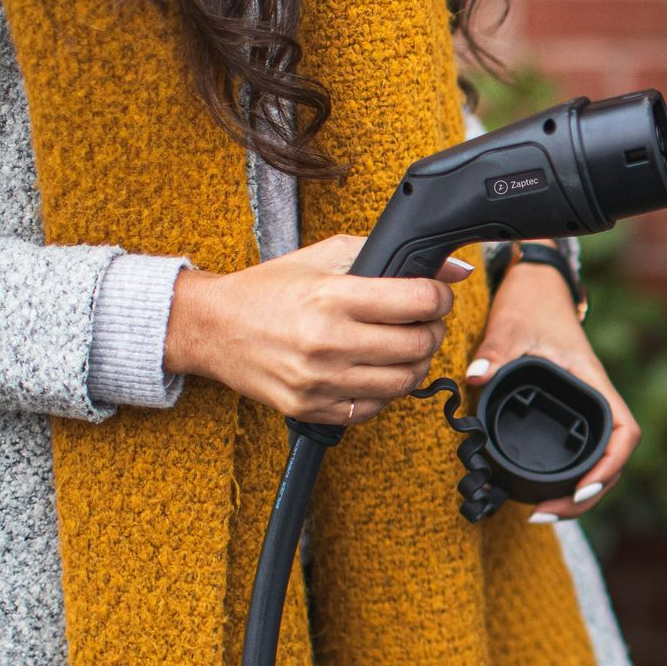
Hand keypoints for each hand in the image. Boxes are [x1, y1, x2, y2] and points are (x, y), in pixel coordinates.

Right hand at [163, 234, 470, 422]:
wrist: (213, 327)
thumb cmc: (271, 288)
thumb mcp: (326, 257)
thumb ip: (388, 256)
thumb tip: (453, 269)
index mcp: (332, 298)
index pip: (418, 302)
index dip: (439, 297)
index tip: (437, 296)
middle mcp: (326, 342)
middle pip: (418, 346)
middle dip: (433, 331)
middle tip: (425, 322)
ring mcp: (318, 381)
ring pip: (403, 383)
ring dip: (415, 363)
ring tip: (404, 346)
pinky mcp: (310, 408)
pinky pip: (373, 409)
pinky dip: (385, 391)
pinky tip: (376, 370)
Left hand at [466, 258, 639, 520]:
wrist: (537, 287)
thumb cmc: (532, 304)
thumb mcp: (511, 326)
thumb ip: (495, 351)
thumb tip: (477, 376)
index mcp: (592, 383)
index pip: (623, 433)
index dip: (609, 466)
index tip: (581, 488)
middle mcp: (594, 400)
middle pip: (612, 460)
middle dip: (586, 495)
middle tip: (546, 513)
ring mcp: (583, 408)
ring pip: (598, 461)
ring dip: (578, 493)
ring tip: (543, 512)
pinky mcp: (569, 411)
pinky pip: (580, 451)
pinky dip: (568, 477)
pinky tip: (543, 492)